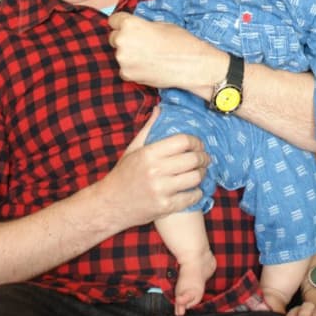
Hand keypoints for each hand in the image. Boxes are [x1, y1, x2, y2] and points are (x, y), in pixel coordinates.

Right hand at [95, 108, 209, 228]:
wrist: (110, 205)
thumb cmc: (123, 174)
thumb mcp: (133, 149)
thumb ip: (148, 128)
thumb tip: (160, 108)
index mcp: (149, 153)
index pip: (183, 141)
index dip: (196, 141)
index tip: (199, 144)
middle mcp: (155, 171)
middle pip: (192, 159)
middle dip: (204, 157)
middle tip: (205, 158)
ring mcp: (161, 190)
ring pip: (195, 178)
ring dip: (203, 174)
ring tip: (201, 172)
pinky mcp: (165, 207)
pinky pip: (191, 197)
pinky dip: (197, 193)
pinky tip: (195, 189)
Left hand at [109, 12, 225, 94]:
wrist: (191, 64)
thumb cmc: (179, 41)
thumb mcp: (160, 25)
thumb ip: (142, 26)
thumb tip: (134, 31)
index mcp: (130, 24)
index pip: (113, 20)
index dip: (121, 23)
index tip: (126, 27)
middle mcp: (122, 41)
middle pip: (113, 38)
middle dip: (124, 40)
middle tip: (141, 44)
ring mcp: (123, 60)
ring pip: (119, 54)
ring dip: (129, 55)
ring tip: (148, 57)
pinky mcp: (127, 75)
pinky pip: (125, 69)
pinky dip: (133, 69)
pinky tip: (148, 67)